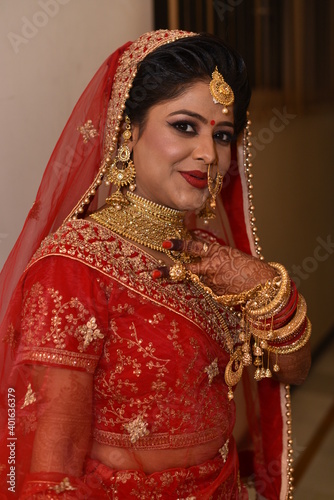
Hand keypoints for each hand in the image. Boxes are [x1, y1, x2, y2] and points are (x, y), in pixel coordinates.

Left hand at [155, 239, 276, 294]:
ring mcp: (211, 283)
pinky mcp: (215, 295)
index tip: (165, 243)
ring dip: (201, 280)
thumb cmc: (252, 268)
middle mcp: (211, 268)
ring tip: (214, 278)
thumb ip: (215, 258)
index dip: (179, 244)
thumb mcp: (232, 256)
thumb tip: (203, 264)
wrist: (265, 287)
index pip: (194, 246)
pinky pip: (209, 290)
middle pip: (185, 269)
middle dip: (167, 271)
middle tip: (153, 273)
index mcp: (217, 253)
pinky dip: (214, 288)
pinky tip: (229, 286)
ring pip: (198, 280)